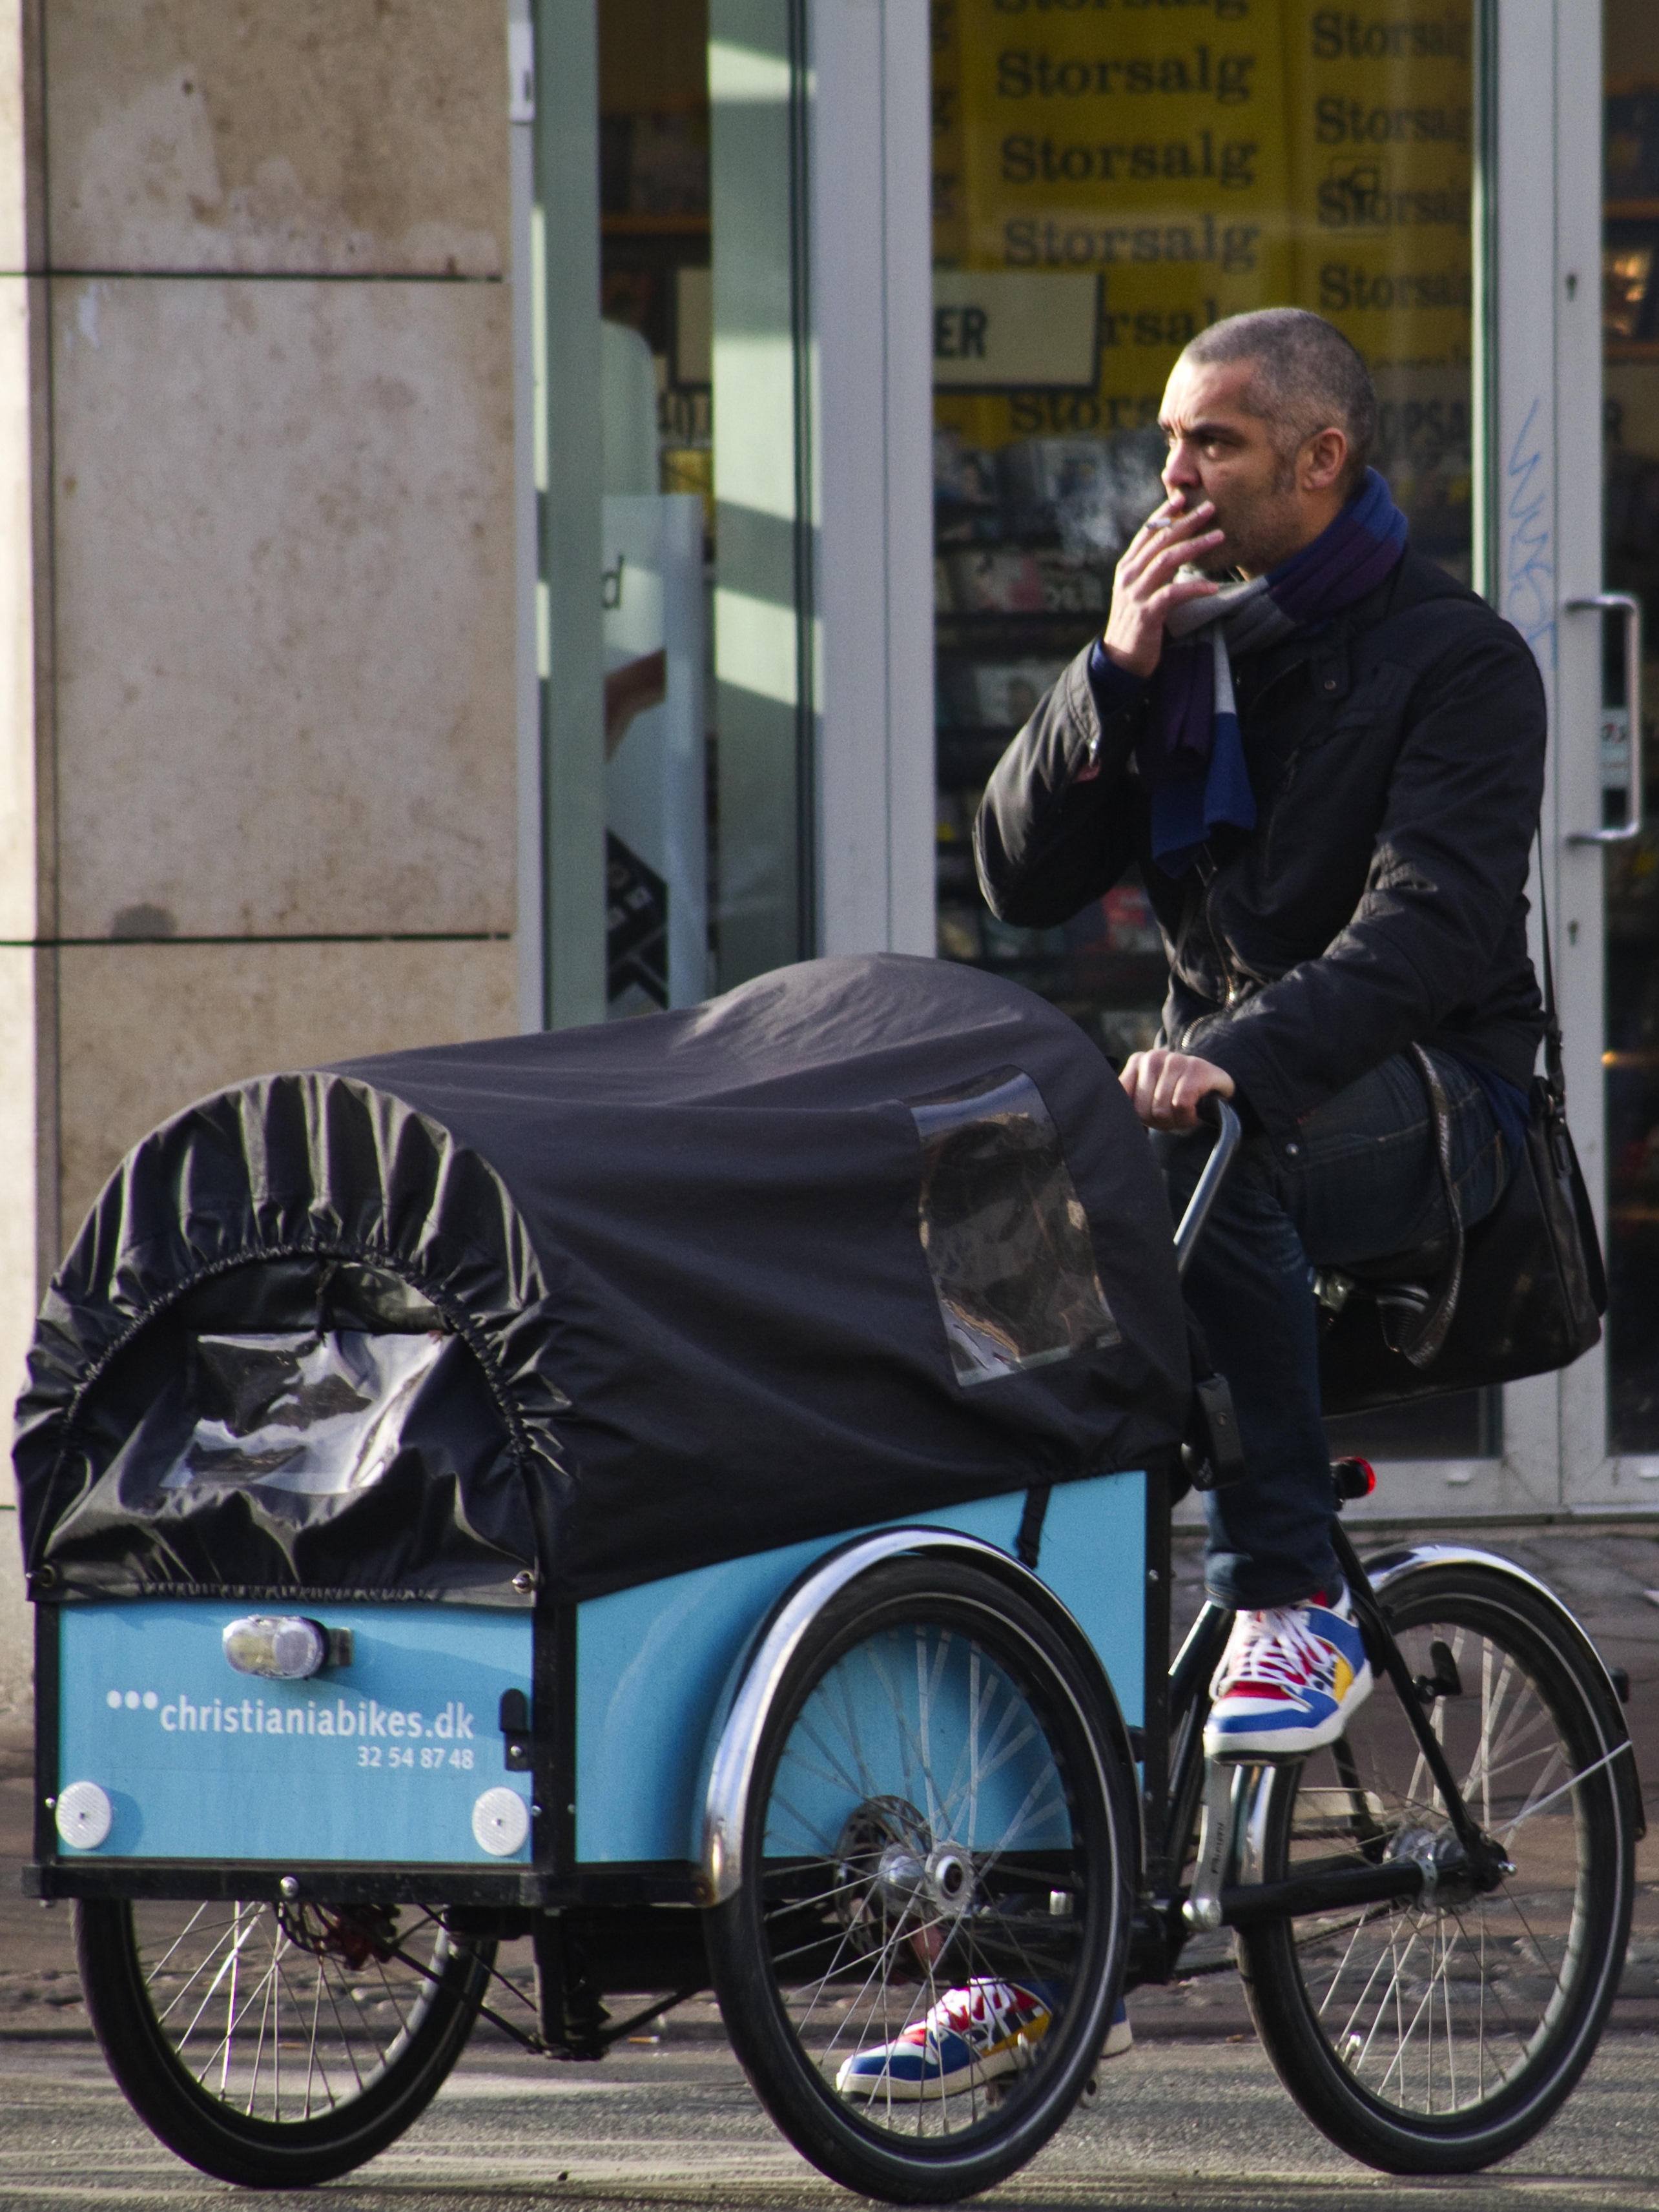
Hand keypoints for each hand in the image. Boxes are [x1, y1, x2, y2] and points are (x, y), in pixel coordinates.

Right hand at [1100, 493, 1226, 679]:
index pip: (1147, 533)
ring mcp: (1136, 594)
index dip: (1166, 514)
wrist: (1120, 660)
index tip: (1184, 498)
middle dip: (1187, 522)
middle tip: (1211, 508)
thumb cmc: (1137, 624)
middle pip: (1160, 540)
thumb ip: (1152, 570)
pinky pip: (1173, 594)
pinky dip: (1195, 587)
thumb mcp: (1140, 591)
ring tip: (1220, 536)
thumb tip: (1176, 550)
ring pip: (1167, 560)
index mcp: (1127, 567)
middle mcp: (1129, 576)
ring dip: (1196, 546)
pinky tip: (1213, 585)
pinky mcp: (1147, 614)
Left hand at [1120, 1048, 1235, 1130]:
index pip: (1122, 1100)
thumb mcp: (1148, 1096)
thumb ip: (1130, 1103)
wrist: (1215, 1083)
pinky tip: (1194, 1113)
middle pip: (1142, 1111)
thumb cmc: (1176, 1096)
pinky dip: (1188, 1118)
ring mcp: (1174, 1060)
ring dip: (1175, 1122)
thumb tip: (1115, 1123)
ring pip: (1161, 1110)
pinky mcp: (1196, 1068)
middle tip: (1172, 1117)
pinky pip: (1181, 1105)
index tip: (1151, 1118)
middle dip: (1159, 1123)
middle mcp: (1152, 1058)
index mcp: (1136, 1063)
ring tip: (1183, 1114)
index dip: (1139, 1119)